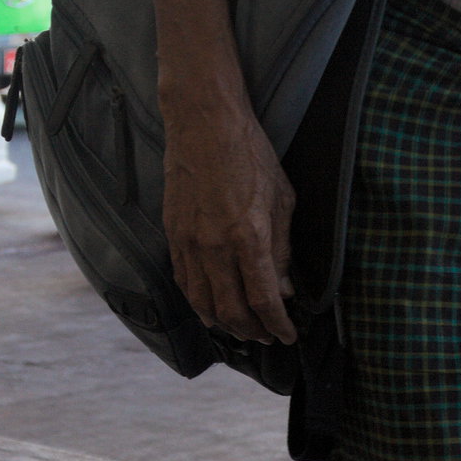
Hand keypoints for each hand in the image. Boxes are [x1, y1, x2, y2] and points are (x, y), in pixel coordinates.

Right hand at [161, 99, 296, 344]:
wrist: (204, 124)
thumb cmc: (249, 154)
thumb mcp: (282, 199)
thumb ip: (281, 249)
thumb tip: (283, 287)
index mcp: (249, 237)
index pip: (263, 300)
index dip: (277, 325)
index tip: (287, 334)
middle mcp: (215, 247)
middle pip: (232, 310)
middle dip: (252, 331)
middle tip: (266, 336)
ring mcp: (189, 242)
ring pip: (202, 303)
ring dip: (224, 324)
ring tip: (240, 330)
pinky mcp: (173, 234)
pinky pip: (184, 281)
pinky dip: (198, 302)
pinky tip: (209, 309)